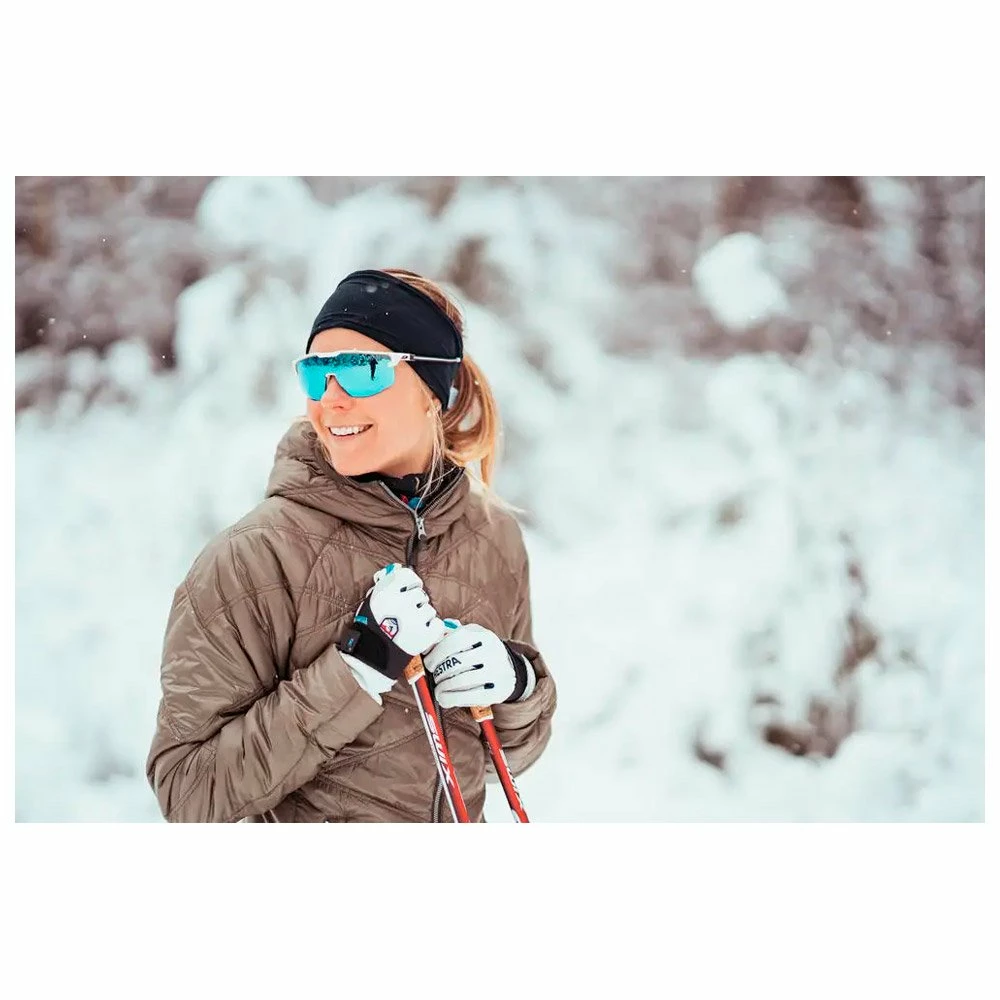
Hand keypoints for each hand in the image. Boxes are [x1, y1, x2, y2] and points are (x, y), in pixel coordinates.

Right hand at [337, 564, 447, 680]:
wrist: (371, 659)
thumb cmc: (370, 628)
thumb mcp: (371, 601)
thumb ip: (384, 584)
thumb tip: (398, 568)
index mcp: (386, 592)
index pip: (407, 575)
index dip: (411, 582)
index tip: (409, 589)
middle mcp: (401, 602)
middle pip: (420, 594)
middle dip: (415, 603)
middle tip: (405, 615)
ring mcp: (414, 619)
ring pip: (429, 609)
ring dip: (422, 617)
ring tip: (409, 627)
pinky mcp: (425, 635)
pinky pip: (437, 624)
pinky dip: (432, 629)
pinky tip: (420, 633)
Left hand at [424, 621, 535, 707]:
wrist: (510, 670)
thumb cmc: (480, 654)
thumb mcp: (471, 639)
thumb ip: (448, 638)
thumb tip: (427, 647)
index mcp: (484, 635)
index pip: (454, 641)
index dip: (436, 653)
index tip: (429, 663)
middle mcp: (493, 651)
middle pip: (456, 662)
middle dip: (439, 672)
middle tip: (435, 677)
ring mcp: (498, 671)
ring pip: (461, 680)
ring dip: (443, 687)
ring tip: (439, 689)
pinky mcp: (499, 690)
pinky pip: (470, 697)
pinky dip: (452, 699)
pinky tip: (446, 698)